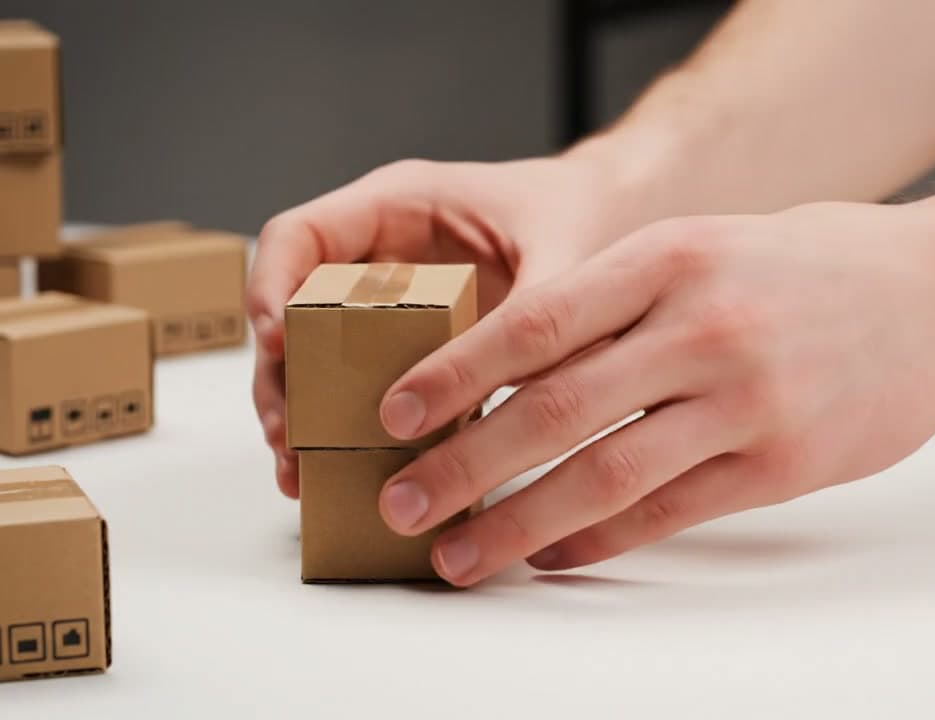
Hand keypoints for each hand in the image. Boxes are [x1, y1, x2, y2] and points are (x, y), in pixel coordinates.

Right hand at [248, 154, 641, 497]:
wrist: (610, 222)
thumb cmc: (580, 216)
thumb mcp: (565, 253)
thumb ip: (539, 311)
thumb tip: (516, 384)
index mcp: (397, 205)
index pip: (299, 236)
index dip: (272, 287)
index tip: (275, 343)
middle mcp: (379, 254)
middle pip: (292, 310)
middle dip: (280, 377)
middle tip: (287, 438)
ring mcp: (389, 304)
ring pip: (315, 358)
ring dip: (303, 415)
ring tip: (301, 474)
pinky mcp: (411, 349)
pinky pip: (362, 387)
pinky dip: (346, 430)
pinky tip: (341, 477)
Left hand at [374, 201, 934, 585]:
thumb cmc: (814, 265)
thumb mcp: (709, 244)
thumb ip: (619, 298)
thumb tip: (514, 368)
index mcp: (671, 256)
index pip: (535, 322)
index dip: (453, 373)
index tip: (393, 414)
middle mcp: (704, 326)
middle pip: (555, 407)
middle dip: (463, 462)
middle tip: (401, 502)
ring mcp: (747, 399)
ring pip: (605, 473)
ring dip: (519, 522)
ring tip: (461, 554)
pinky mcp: (782, 463)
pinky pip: (669, 513)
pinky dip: (600, 539)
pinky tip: (554, 554)